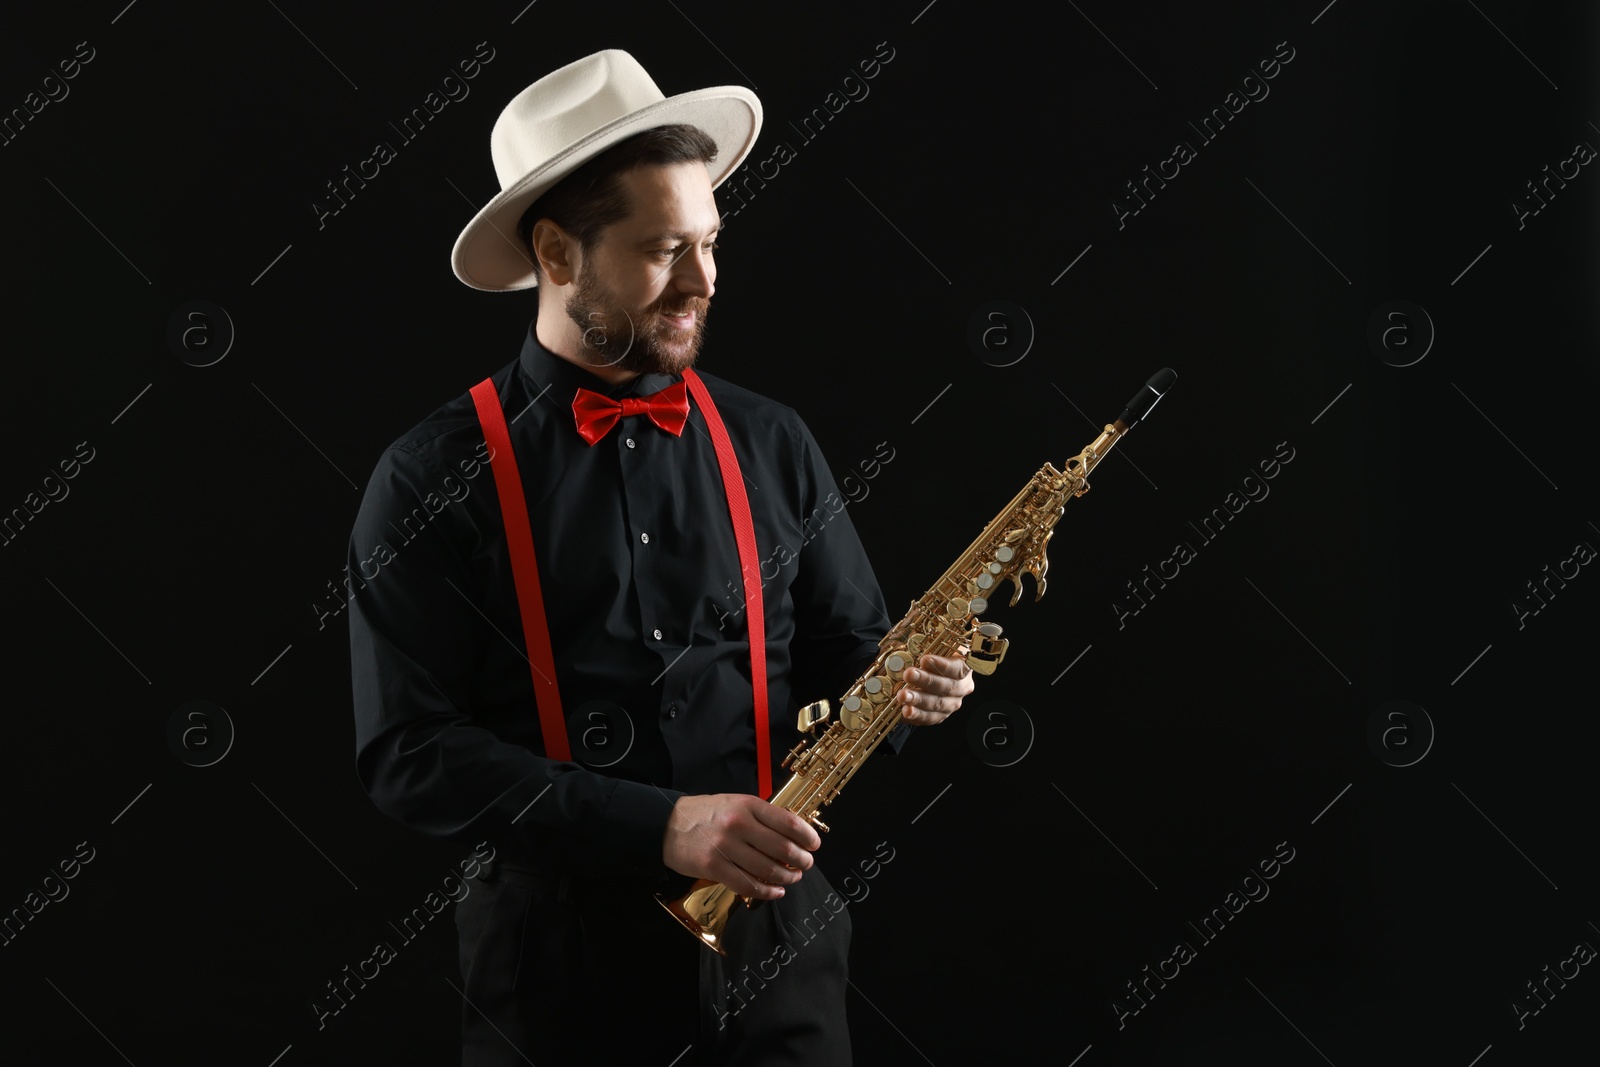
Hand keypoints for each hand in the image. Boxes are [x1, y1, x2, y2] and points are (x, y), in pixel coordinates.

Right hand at [662, 793, 820, 899]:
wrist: (668, 825)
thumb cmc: (706, 814)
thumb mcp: (735, 803)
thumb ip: (762, 816)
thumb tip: (794, 834)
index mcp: (747, 805)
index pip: (788, 823)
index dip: (807, 837)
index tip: (814, 845)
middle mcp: (738, 825)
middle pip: (782, 848)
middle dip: (801, 861)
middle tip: (806, 865)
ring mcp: (725, 847)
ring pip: (767, 869)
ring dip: (786, 878)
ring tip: (792, 878)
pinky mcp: (714, 867)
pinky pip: (747, 885)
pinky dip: (767, 891)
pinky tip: (775, 891)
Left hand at [895, 653, 975, 725]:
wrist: (927, 677)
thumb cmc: (930, 660)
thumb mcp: (933, 649)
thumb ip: (927, 647)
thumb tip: (905, 645)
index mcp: (964, 668)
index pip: (959, 668)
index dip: (943, 665)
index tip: (924, 660)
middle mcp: (962, 688)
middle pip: (947, 687)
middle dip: (926, 681)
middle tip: (908, 674)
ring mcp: (951, 704)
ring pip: (937, 704)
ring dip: (918, 700)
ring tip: (903, 695)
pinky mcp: (939, 716)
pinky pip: (929, 718)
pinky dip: (916, 715)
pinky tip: (905, 711)